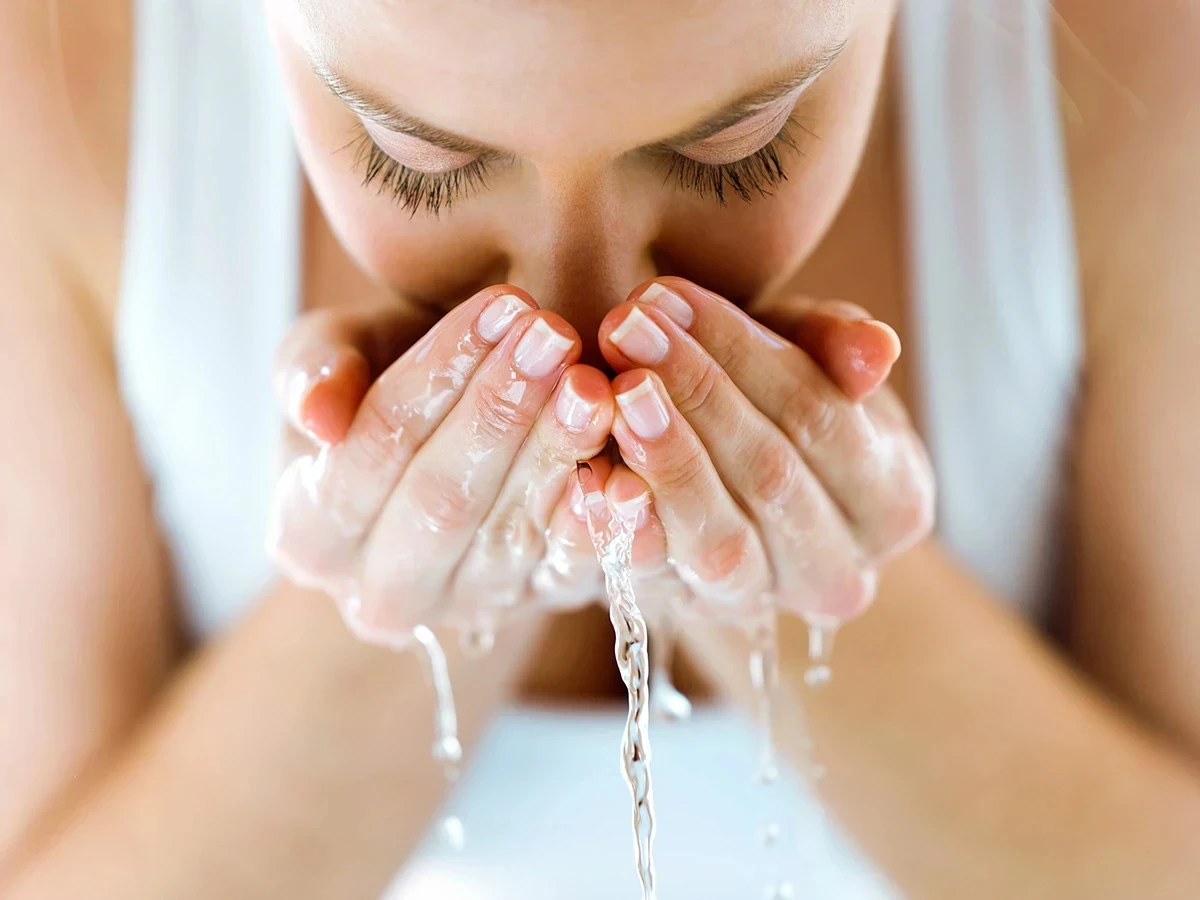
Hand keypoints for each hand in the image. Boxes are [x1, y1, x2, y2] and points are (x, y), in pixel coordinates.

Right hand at [266, 287, 614, 646]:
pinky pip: (575, 571)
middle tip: (553, 336)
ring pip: (511, 534)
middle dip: (500, 412)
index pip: (373, 450)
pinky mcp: (540, 603)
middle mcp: (381, 593)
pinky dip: (603, 523)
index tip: (497, 306)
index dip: (435, 376)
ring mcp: (466, 608)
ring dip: (557, 453)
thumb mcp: (337, 353)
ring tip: (594, 382)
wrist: (453, 437)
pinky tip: (626, 469)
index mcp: (308, 535)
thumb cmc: (386, 379)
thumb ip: (312, 368)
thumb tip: (318, 416)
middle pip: (442, 501)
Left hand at [594, 278, 934, 623]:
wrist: (727, 483)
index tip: (668, 296)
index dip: (743, 354)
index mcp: (892, 502)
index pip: (822, 418)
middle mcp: (839, 573)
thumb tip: (876, 350)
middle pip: (770, 477)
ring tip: (615, 391)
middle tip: (625, 328)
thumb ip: (837, 344)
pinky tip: (590, 476)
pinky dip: (623, 529)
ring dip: (664, 460)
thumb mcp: (809, 356)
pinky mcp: (689, 615)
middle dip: (694, 393)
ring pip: (719, 541)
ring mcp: (762, 603)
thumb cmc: (776, 401)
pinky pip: (657, 581)